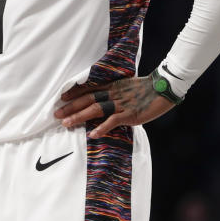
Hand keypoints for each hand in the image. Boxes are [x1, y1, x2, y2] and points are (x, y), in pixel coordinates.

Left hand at [54, 76, 175, 137]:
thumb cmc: (147, 88)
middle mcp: (113, 93)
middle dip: (71, 106)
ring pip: (96, 109)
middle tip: (56, 114)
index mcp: (113, 86)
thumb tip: (106, 98)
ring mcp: (121, 104)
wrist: (163, 88)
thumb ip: (116, 92)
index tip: (61, 97)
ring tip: (66, 123)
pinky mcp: (129, 114)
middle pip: (88, 99)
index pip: (89, 88)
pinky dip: (102, 128)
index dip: (74, 93)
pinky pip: (113, 121)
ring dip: (80, 116)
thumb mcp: (127, 86)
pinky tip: (92, 134)